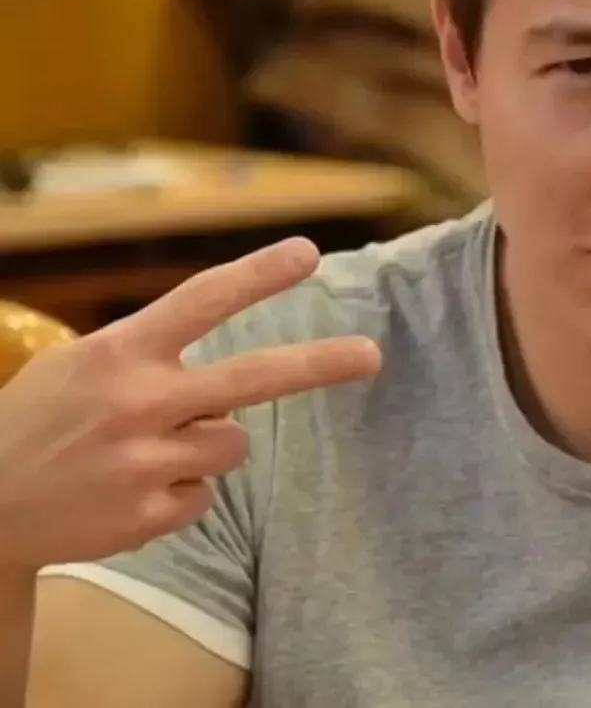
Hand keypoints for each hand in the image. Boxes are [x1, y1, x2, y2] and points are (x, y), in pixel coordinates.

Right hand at [0, 238, 381, 571]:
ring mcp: (147, 463)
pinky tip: (129, 490)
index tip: (309, 253)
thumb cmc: (40, 422)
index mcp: (120, 353)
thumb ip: (150, 354)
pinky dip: (179, 492)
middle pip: (252, 378)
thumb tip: (227, 357)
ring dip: (205, 446)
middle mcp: (139, 403)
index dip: (259, 275)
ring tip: (144, 452)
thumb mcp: (80, 365)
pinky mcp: (151, 515)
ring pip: (232, 445)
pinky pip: (205, 496)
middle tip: (372, 355)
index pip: (201, 301)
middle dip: (319, 365)